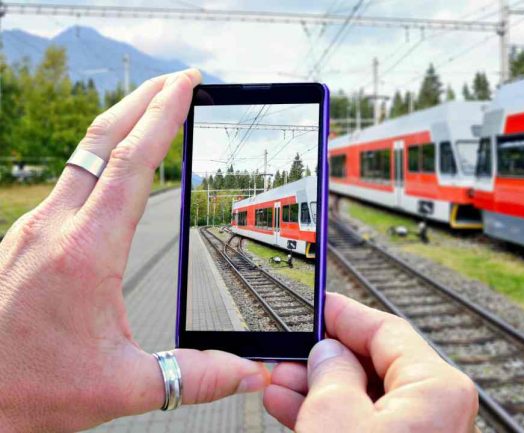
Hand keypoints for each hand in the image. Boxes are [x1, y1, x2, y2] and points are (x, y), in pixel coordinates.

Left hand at [0, 70, 269, 431]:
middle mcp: (54, 228)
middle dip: (144, 99)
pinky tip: (114, 166)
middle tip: (179, 78)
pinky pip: (69, 179)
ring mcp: (33, 229)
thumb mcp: (123, 386)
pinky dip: (101, 156)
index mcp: (84, 252)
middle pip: (102, 139)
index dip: (164, 116)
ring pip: (82, 155)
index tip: (187, 85)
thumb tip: (250, 372)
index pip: (133, 163)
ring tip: (153, 110)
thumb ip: (196, 376)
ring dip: (121, 124)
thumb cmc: (29, 391)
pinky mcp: (25, 239)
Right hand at [264, 293, 478, 432]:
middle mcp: (440, 410)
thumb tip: (328, 354)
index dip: (347, 315)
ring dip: (323, 390)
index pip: (387, 330)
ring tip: (281, 385)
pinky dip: (336, 417)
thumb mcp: (336, 419)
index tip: (322, 305)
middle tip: (291, 355)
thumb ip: (330, 374)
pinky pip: (370, 425)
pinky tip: (295, 410)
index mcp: (438, 389)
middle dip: (326, 359)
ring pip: (369, 399)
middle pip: (377, 365)